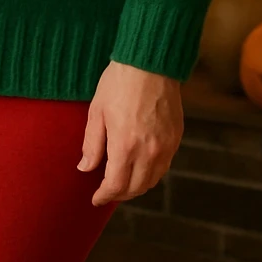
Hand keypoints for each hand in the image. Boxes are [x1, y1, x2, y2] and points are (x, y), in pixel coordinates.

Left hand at [77, 59, 182, 206]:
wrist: (149, 63)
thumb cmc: (119, 84)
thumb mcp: (97, 112)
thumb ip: (92, 145)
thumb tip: (85, 168)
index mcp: (125, 146)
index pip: (115, 186)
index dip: (104, 196)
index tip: (96, 198)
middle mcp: (148, 152)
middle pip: (135, 188)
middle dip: (119, 194)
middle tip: (107, 191)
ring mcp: (165, 146)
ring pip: (152, 181)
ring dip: (137, 186)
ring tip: (123, 182)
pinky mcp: (176, 138)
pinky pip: (164, 166)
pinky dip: (151, 173)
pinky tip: (141, 167)